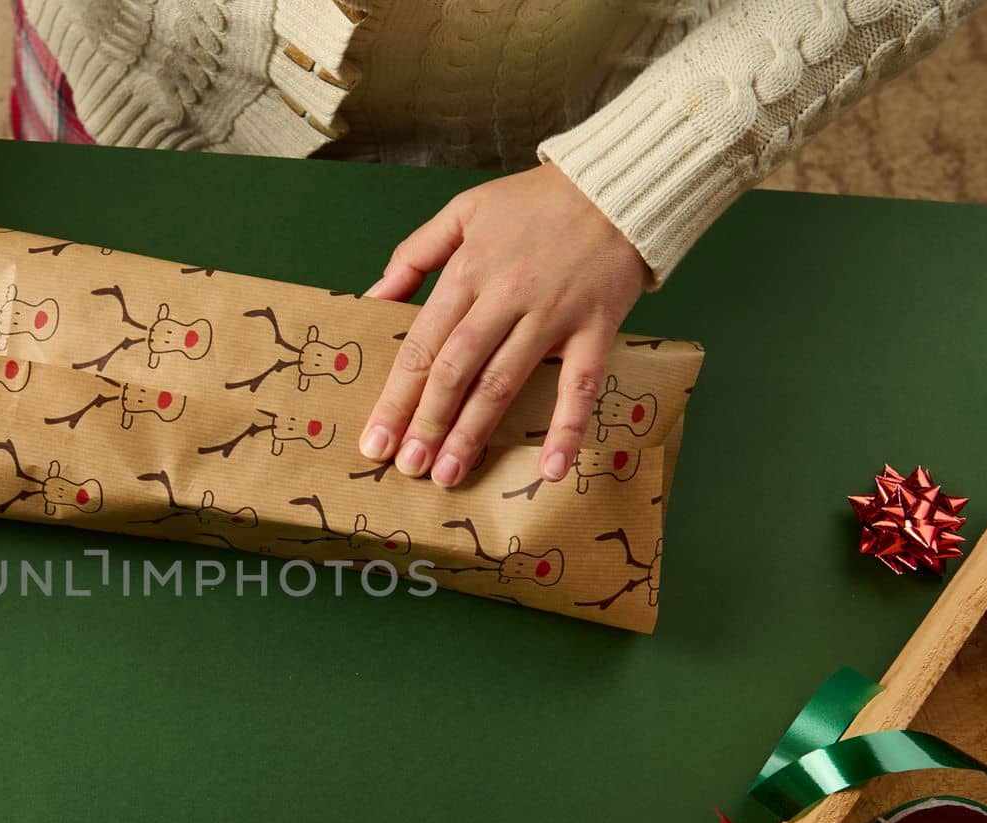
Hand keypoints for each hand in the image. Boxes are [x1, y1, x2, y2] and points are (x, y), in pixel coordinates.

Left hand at [361, 164, 648, 487]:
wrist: (615, 184)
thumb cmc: (535, 202)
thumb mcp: (463, 211)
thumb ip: (413, 255)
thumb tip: (371, 297)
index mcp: (468, 271)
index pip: (423, 346)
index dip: (397, 397)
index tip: (375, 439)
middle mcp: (505, 297)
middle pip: (456, 371)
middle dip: (427, 424)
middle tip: (407, 467)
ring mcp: (552, 315)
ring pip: (504, 384)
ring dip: (474, 434)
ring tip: (449, 474)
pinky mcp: (596, 328)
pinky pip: (581, 386)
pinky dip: (567, 428)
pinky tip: (553, 469)